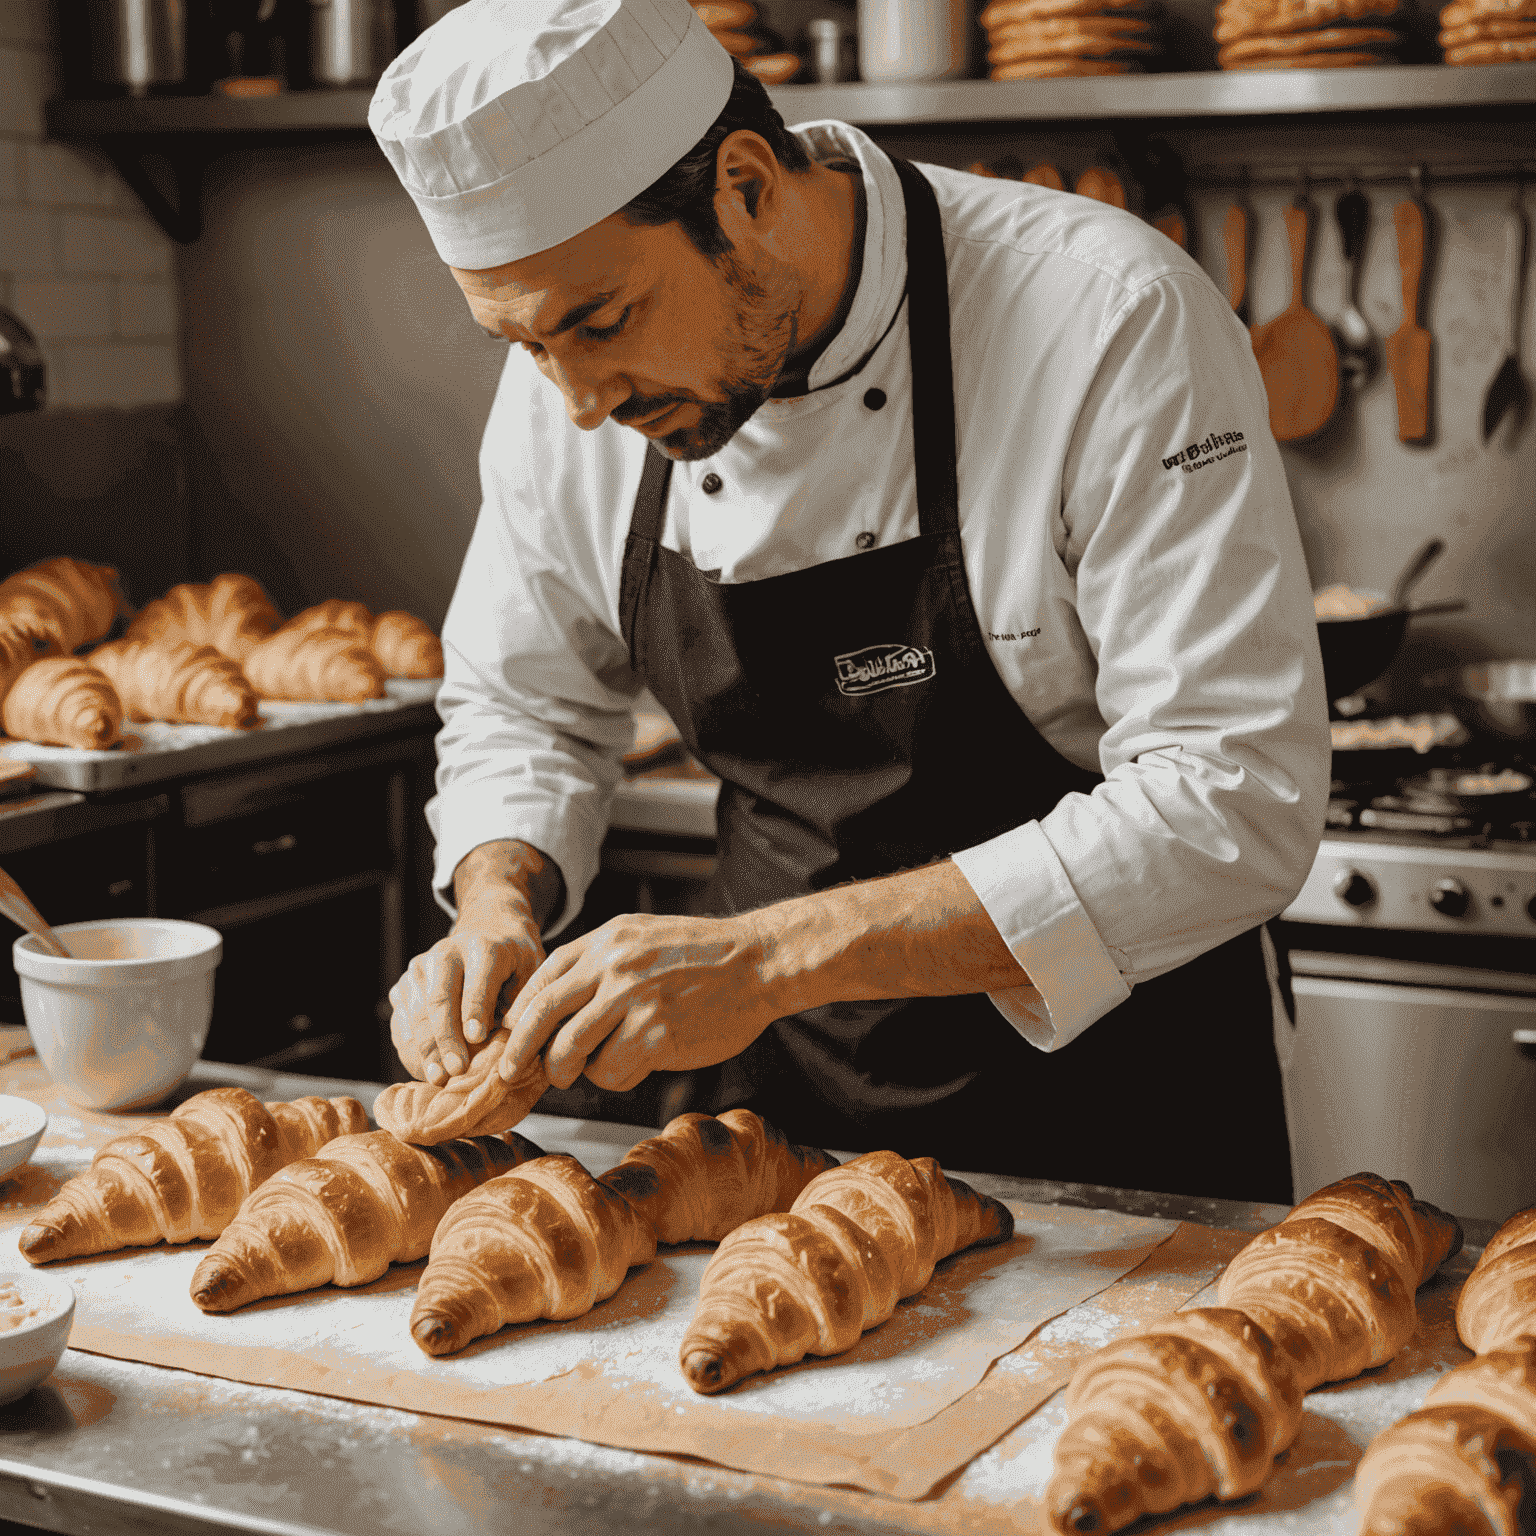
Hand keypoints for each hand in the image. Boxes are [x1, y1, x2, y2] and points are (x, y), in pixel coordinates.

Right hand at [389, 908, 545, 1085]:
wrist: (488, 932)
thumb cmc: (515, 963)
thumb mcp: (531, 973)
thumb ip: (522, 1003)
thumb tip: (514, 1046)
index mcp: (484, 947)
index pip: (477, 980)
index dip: (475, 1009)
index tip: (477, 1038)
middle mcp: (446, 953)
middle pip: (440, 999)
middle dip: (446, 1039)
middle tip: (456, 1070)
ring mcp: (420, 969)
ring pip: (416, 1013)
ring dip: (426, 1049)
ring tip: (438, 1078)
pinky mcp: (404, 986)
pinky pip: (402, 1022)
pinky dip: (411, 1048)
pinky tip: (425, 1070)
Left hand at [498, 911, 782, 1092]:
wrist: (757, 961)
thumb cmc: (701, 955)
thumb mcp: (641, 937)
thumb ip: (600, 963)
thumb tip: (555, 1003)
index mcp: (606, 940)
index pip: (541, 979)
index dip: (520, 1013)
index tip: (511, 1035)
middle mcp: (613, 966)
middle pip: (542, 1014)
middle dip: (520, 1049)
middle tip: (513, 1071)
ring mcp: (634, 1000)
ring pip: (570, 1049)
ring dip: (567, 1070)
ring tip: (578, 1072)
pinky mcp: (656, 1034)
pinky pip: (612, 1070)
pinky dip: (614, 1077)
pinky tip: (631, 1068)